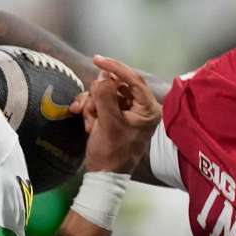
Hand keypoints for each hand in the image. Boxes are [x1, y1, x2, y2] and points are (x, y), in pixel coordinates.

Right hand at [81, 55, 160, 173]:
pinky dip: (91, 109)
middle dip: (98, 95)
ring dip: (92, 104)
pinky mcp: (115, 116)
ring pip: (104, 93)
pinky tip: (87, 123)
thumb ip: (106, 97)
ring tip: (89, 122)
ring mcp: (127, 111)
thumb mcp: (108, 124)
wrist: (103, 176)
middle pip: (116, 85)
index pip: (133, 79)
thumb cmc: (111, 153)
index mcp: (148, 109)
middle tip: (89, 110)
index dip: (115, 68)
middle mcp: (140, 108)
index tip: (97, 60)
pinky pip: (100, 102)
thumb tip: (102, 77)